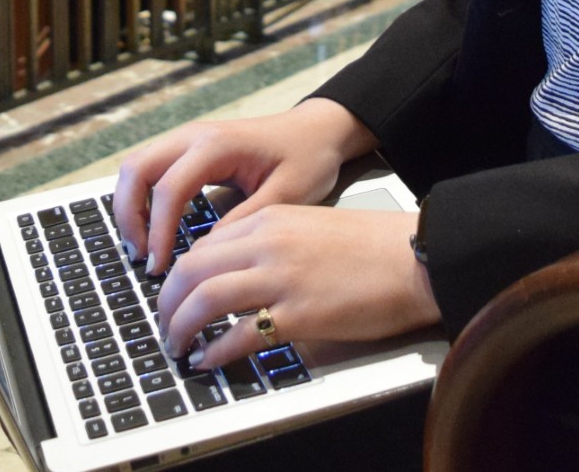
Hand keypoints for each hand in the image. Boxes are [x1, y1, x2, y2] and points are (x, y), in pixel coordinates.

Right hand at [111, 98, 373, 276]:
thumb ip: (246, 220)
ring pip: (136, 167)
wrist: (318, 131)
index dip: (157, 232)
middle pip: (136, 169)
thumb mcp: (287, 194)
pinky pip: (151, 171)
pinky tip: (154, 232)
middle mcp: (195, 135)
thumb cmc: (308, 158)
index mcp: (218, 144)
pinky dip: (142, 200)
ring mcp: (189, 139)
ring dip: (130, 208)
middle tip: (141, 258)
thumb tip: (205, 253)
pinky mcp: (189, 149)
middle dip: (129, 216)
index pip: (169, 189)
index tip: (158, 268)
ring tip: (144, 249)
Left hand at [157, 204, 437, 365]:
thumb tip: (234, 275)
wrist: (413, 256)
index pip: (203, 246)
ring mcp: (281, 277)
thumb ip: (271, 243)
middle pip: (191, 270)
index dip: (180, 277)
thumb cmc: (369, 246)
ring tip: (177, 346)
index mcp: (272, 219)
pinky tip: (209, 360)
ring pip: (204, 300)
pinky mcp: (297, 313)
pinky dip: (214, 352)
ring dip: (180, 328)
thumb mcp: (311, 227)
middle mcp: (269, 242)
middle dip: (167, 303)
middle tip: (165, 326)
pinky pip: (237, 335)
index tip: (175, 297)